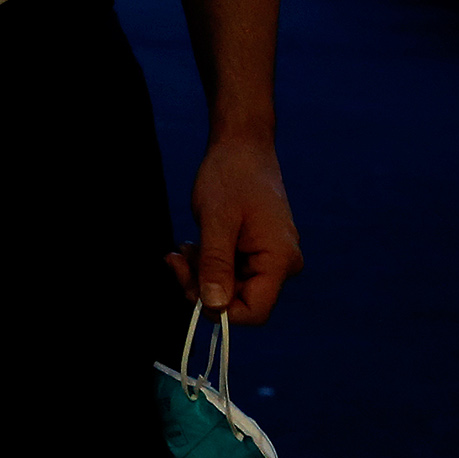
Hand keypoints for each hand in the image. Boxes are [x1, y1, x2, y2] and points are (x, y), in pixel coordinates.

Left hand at [167, 137, 302, 325]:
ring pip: (231, 287)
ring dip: (201, 274)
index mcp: (280, 260)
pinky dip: (208, 263)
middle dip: (203, 286)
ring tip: (184, 248)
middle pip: (240, 300)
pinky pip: (231, 271)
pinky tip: (193, 246)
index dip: (220, 310)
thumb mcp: (216, 221)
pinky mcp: (258, 251)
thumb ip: (215, 265)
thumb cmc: (231, 176)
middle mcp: (282, 264)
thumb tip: (213, 305)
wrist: (241, 146)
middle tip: (176, 260)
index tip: (189, 287)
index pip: (254, 311)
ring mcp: (271, 258)